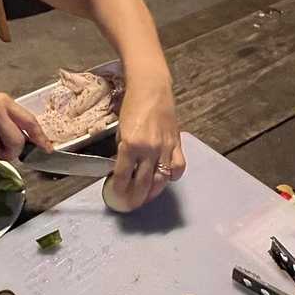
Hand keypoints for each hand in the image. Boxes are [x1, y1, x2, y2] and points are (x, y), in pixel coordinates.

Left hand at [111, 74, 183, 207]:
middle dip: (135, 198)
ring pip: (160, 179)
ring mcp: (164, 148)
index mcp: (130, 145)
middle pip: (142, 183)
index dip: (119, 190)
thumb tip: (121, 171)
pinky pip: (177, 167)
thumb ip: (122, 152)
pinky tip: (165, 179)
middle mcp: (148, 149)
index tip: (117, 197)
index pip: (123, 175)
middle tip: (131, 205)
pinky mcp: (176, 144)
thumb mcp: (120, 131)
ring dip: (152, 192)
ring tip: (146, 198)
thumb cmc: (132, 107)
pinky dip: (172, 176)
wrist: (151, 89)